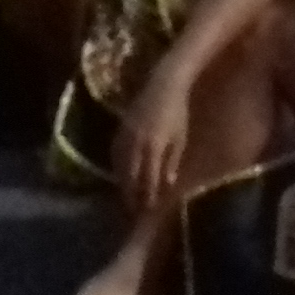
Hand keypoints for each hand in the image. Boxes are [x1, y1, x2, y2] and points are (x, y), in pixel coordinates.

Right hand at [117, 74, 193, 211]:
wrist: (163, 84)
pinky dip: (116, 168)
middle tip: (133, 211)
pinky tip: (119, 175)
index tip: (148, 210)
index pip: (148, 179)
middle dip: (131, 195)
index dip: (147, 196)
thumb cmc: (178, 112)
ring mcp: (125, 135)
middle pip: (130, 176)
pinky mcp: (120, 128)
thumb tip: (167, 184)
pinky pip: (114, 153)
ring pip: (120, 166)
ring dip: (122, 183)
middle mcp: (136, 143)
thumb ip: (172, 161)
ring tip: (126, 197)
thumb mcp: (180, 138)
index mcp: (153, 146)